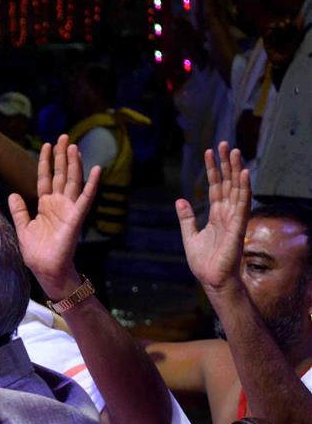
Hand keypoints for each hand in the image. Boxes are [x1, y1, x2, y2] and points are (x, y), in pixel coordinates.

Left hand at [9, 135, 100, 298]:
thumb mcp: (24, 228)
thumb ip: (19, 210)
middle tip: (63, 136)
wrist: (47, 270)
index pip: (46, 178)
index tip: (46, 145)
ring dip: (74, 164)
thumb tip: (13, 193)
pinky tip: (97, 169)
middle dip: (61, 156)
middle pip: (61, 175)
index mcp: (46, 205)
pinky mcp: (76, 218)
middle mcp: (59, 204)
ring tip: (74, 146)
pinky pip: (86, 198)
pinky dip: (92, 184)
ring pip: (73, 181)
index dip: (46, 162)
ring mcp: (69, 210)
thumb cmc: (37, 252)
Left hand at [177, 141, 250, 294]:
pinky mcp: (238, 227)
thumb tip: (180, 200)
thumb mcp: (189, 236)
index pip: (216, 187)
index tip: (210, 152)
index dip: (213, 170)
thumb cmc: (203, 262)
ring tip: (235, 151)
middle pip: (228, 183)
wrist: (211, 279)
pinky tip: (243, 174)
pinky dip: (243, 188)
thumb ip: (187, 218)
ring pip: (237, 189)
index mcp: (216, 215)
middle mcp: (227, 214)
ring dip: (236, 170)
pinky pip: (242, 204)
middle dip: (226, 164)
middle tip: (224, 144)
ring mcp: (234, 219)